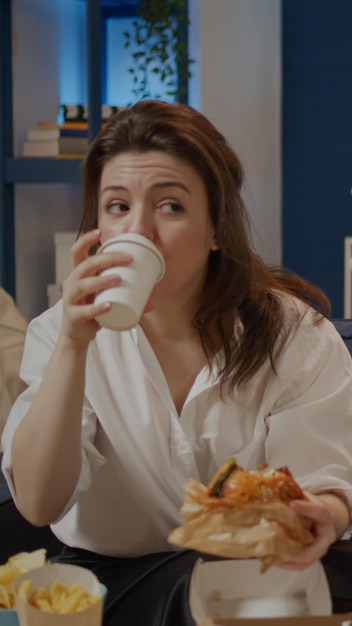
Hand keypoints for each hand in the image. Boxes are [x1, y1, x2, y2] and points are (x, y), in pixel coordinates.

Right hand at [59, 229, 133, 345]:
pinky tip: (108, 306)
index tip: (99, 231)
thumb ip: (127, 296)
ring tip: (119, 279)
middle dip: (107, 259)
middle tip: (128, 258)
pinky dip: (97, 308)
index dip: (85, 240)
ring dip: (101, 280)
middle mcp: (72, 283)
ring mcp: (71, 300)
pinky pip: (84, 311)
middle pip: (86, 265)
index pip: (77, 252)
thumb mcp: (107, 298)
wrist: (77, 335)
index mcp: (78, 274)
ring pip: (83, 285)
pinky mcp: (74, 316)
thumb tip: (152, 301)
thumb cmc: (93, 310)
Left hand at [277, 493, 339, 569]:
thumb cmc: (310, 506)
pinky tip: (272, 559)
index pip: (318, 512)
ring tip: (270, 556)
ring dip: (288, 560)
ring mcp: (319, 549)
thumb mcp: (305, 496)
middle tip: (278, 547)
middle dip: (296, 550)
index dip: (306, 508)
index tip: (292, 504)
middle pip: (315, 548)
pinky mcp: (311, 557)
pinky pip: (299, 565)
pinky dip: (285, 564)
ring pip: (306, 560)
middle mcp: (324, 535)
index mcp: (323, 515)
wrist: (322, 519)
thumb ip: (292, 494)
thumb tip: (271, 488)